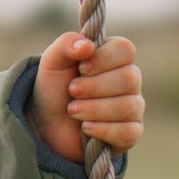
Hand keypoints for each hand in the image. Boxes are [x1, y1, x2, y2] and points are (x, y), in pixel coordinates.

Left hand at [29, 32, 144, 164]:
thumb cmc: (55, 87)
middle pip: (129, 78)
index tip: (81, 68)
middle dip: (94, 87)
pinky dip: (103, 130)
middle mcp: (130, 80)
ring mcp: (133, 107)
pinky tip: (85, 127)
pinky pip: (128, 132)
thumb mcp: (53, 62)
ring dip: (94, 109)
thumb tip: (87, 45)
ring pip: (128, 106)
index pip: (125, 50)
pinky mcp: (129, 133)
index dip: (102, 59)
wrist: (46, 122)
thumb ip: (66, 44)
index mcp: (115, 57)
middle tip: (72, 91)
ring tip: (73, 110)